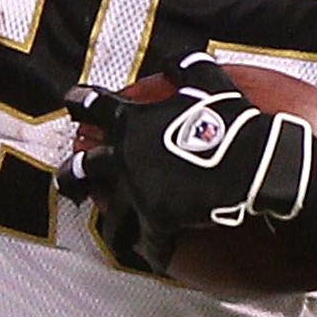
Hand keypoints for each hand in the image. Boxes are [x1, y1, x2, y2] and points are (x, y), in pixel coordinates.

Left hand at [63, 51, 312, 267]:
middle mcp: (124, 158)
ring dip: (108, 223)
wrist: (251, 165)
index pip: (94, 106)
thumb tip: (174, 60)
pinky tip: (152, 257)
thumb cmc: (232, 122)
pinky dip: (152, 249)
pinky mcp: (157, 221)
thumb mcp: (210, 83)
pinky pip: (150, 241)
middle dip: (71, 172)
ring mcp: (137, 192)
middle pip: (84, 166)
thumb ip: (187, 66)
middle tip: (66, 177)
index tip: (72, 101)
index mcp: (132, 122)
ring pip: (111, 213)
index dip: (81, 101)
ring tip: (106, 233)